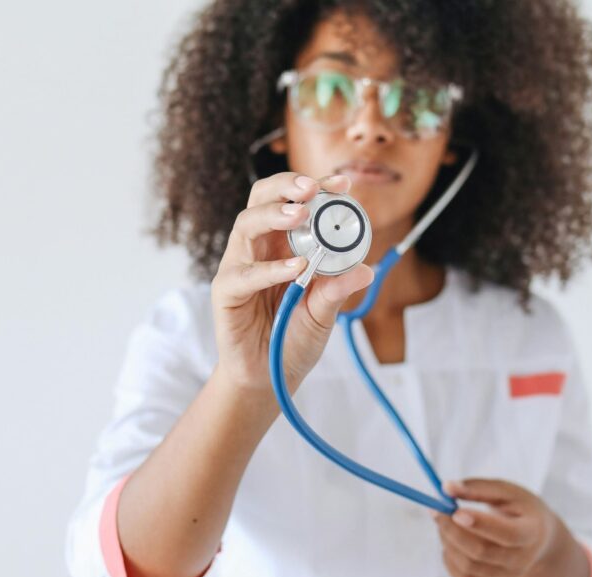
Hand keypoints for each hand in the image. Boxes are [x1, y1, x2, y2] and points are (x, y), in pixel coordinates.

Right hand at [209, 172, 373, 405]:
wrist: (268, 377)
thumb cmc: (292, 338)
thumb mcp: (324, 312)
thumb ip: (338, 290)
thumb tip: (366, 270)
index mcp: (283, 244)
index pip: (294, 201)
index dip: (316, 187)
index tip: (343, 184)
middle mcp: (258, 248)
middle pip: (261, 199)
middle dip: (286, 186)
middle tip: (312, 189)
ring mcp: (239, 267)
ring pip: (246, 224)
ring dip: (274, 214)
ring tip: (301, 214)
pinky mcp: (226, 292)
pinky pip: (244, 274)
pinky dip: (270, 268)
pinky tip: (295, 268)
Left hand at [432, 479, 561, 576]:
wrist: (537, 538)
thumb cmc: (519, 509)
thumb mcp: (506, 491)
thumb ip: (478, 488)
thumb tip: (446, 488)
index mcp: (531, 532)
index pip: (508, 534)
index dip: (480, 524)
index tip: (456, 512)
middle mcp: (522, 560)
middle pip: (481, 552)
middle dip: (452, 530)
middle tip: (436, 510)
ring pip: (468, 566)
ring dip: (447, 541)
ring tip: (445, 522)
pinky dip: (449, 558)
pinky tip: (451, 541)